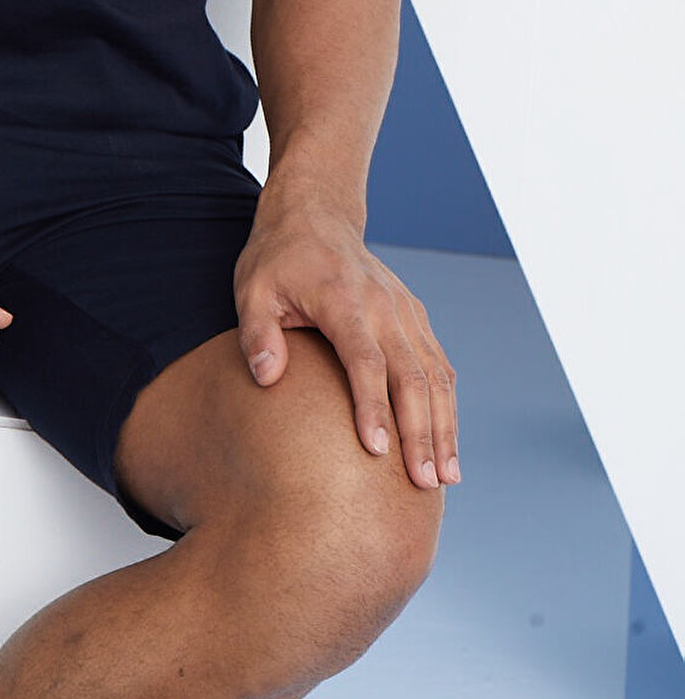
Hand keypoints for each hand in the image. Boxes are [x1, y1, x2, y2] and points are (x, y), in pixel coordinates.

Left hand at [234, 185, 458, 490]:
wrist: (315, 216)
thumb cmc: (278, 260)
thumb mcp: (252, 289)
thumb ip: (258, 334)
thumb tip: (268, 378)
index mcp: (344, 300)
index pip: (365, 360)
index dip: (371, 406)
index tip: (377, 451)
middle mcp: (384, 306)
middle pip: (411, 375)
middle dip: (421, 432)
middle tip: (423, 483)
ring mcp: (406, 311)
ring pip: (435, 375)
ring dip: (443, 427)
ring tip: (446, 477)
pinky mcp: (415, 318)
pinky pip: (439, 366)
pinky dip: (447, 407)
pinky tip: (446, 445)